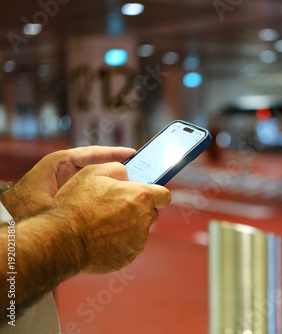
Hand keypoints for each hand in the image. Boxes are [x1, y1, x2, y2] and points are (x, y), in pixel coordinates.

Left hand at [0, 146, 134, 218]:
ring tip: (135, 187)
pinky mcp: (72, 194)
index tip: (132, 153)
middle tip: (140, 170)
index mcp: (60, 162)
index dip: (113, 153)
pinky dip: (106, 194)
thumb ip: (77, 196)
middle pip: (98, 165)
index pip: (92, 153)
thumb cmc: (23, 206)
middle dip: (119, 169)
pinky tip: (120, 202)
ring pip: (98, 178)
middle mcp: (67, 169)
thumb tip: (104, 195)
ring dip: (115, 182)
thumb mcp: (52, 199)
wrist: (9, 219)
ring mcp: (70, 181)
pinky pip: (94, 191)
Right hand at [51, 162, 170, 273]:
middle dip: (138, 210)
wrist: (61, 239)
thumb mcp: (93, 172)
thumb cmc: (76, 203)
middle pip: (151, 213)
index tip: (146, 195)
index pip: (164, 195)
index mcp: (140, 196)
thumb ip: (118, 169)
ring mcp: (137, 240)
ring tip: (103, 225)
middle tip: (116, 209)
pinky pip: (128, 247)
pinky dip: (119, 243)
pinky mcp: (128, 257)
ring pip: (139, 231)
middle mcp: (144, 219)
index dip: (156, 194)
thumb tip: (128, 175)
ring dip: (128, 227)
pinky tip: (100, 239)